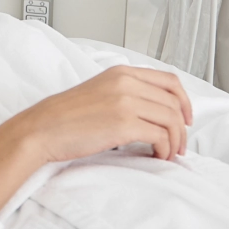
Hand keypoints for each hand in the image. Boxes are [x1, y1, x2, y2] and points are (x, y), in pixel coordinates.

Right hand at [0, 66, 192, 215]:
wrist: (43, 128)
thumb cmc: (66, 116)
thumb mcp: (99, 92)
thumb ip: (125, 93)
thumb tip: (154, 113)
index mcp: (121, 72)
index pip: (169, 80)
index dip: (184, 101)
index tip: (186, 118)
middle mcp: (126, 82)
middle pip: (174, 102)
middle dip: (182, 127)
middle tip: (179, 144)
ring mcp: (126, 101)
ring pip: (171, 119)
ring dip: (176, 141)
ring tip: (168, 154)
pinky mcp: (124, 123)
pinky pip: (160, 136)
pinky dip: (164, 149)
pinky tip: (156, 155)